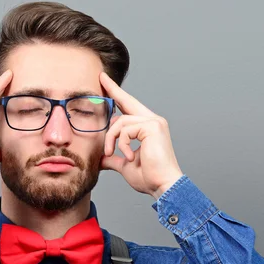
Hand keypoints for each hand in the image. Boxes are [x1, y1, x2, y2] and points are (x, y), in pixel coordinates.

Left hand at [98, 72, 183, 198]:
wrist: (162, 186)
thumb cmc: (149, 178)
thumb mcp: (125, 165)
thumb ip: (114, 158)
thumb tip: (102, 158)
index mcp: (148, 128)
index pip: (130, 108)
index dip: (118, 96)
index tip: (105, 83)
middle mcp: (153, 121)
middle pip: (128, 101)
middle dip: (113, 90)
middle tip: (100, 77)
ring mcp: (154, 122)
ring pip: (121, 121)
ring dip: (111, 138)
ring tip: (111, 153)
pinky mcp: (152, 126)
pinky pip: (126, 129)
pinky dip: (122, 143)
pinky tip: (130, 156)